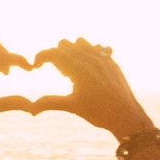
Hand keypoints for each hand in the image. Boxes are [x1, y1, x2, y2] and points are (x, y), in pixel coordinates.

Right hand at [27, 39, 152, 138]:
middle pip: (64, 44)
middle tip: (63, 74)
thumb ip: (50, 102)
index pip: (52, 53)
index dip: (40, 57)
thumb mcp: (72, 106)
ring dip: (73, 52)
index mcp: (79, 69)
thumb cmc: (99, 113)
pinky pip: (97, 48)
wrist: (128, 117)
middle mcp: (91, 60)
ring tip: (76, 70)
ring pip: (81, 42)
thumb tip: (31, 109)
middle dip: (57, 55)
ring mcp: (103, 59)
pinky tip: (90, 69)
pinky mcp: (112, 62)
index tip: (36, 67)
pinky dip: (89, 53)